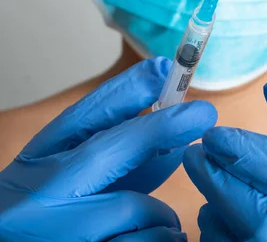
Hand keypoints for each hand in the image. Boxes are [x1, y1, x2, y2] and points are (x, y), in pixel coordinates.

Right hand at [0, 58, 216, 240]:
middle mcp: (34, 197)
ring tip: (152, 218)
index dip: (125, 91)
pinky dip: (160, 237)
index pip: (82, 118)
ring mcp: (53, 235)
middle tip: (204, 113)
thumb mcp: (75, 177)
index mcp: (36, 164)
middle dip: (159, 128)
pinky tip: (152, 237)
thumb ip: (119, 152)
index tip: (164, 70)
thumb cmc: (54, 218)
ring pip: (133, 208)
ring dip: (159, 209)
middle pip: (104, 152)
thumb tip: (173, 126)